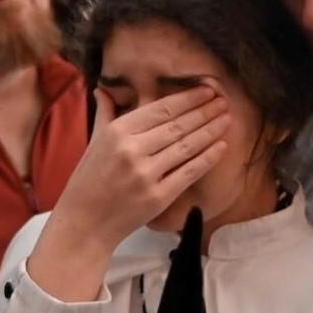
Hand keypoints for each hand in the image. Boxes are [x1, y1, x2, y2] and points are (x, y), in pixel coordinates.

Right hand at [27, 85, 230, 301]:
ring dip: (211, 131)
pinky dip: (208, 158)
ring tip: (227, 119)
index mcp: (117, 132)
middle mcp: (132, 150)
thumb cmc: (88, 180)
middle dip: (204, 112)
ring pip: (187, 147)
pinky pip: (189, 172)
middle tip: (224, 101)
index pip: (161, 109)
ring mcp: (146, 175)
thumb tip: (103, 89)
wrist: (85, 223)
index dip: (187, 98)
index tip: (207, 90)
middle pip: (178, 126)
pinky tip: (222, 146)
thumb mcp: (94, 142)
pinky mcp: (158, 197)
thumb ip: (105, 113)